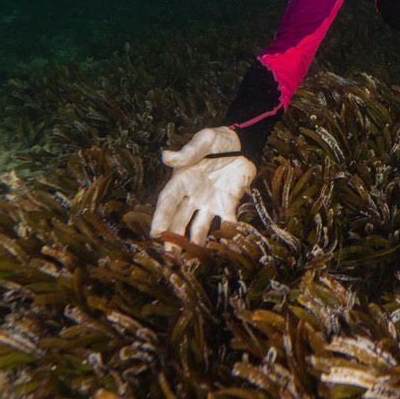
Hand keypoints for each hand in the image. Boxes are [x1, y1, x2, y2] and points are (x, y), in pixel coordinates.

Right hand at [150, 127, 255, 245]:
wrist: (244, 143)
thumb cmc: (220, 139)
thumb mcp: (204, 141)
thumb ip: (188, 153)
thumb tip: (166, 156)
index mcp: (183, 179)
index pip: (168, 201)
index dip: (160, 217)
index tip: (154, 233)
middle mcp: (193, 194)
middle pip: (179, 219)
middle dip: (173, 237)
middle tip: (170, 256)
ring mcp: (210, 201)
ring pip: (199, 225)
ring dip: (195, 241)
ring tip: (191, 259)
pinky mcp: (228, 204)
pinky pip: (226, 221)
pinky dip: (226, 233)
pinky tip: (223, 247)